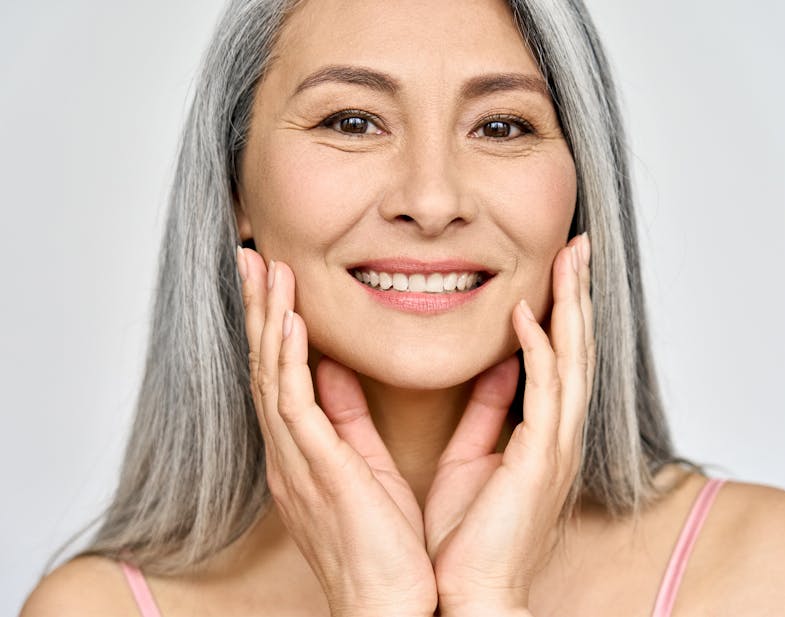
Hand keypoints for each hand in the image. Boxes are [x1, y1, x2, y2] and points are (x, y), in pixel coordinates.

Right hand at [237, 248, 436, 616]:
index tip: (273, 283)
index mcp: (301, 451)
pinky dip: (289, 358)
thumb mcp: (364, 464)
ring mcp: (295, 460)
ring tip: (265, 270)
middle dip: (257, 310)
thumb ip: (348, 416)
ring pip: (271, 376)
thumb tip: (337, 370)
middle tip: (251, 259)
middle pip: (264, 366)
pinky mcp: (315, 469)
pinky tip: (289, 322)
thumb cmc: (383, 543)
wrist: (390, 602)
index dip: (273, 326)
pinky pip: (293, 404)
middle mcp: (288, 452)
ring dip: (268, 320)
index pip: (279, 375)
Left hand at [424, 234, 593, 615]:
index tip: (557, 268)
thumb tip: (492, 368)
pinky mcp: (541, 461)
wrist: (468, 597)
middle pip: (577, 349)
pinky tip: (528, 315)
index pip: (559, 358)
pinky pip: (546, 393)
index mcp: (542, 436)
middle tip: (578, 245)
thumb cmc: (467, 539)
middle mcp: (558, 436)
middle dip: (578, 295)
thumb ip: (485, 412)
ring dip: (571, 307)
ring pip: (573, 361)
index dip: (562, 310)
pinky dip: (541, 350)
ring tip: (570, 259)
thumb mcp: (470, 458)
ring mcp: (555, 448)